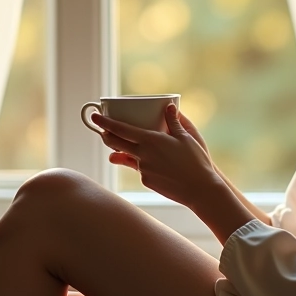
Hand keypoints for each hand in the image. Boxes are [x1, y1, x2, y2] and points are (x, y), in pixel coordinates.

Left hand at [92, 104, 223, 208]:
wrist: (200, 189)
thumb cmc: (196, 161)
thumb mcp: (187, 137)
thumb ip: (174, 121)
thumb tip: (169, 106)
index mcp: (151, 140)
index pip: (121, 129)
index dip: (105, 122)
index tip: (95, 117)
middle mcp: (143, 155)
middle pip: (116, 143)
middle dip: (106, 136)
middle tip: (102, 130)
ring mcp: (143, 170)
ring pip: (127, 157)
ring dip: (122, 150)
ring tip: (121, 146)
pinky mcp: (146, 181)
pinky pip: (139, 169)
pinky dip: (141, 163)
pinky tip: (152, 162)